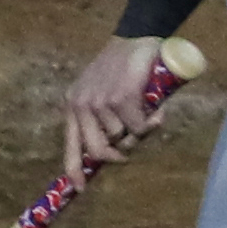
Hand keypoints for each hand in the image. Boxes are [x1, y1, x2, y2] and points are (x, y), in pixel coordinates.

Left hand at [60, 36, 181, 175]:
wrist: (135, 39)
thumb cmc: (120, 70)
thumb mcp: (100, 92)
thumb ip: (102, 118)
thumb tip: (116, 149)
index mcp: (73, 106)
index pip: (70, 144)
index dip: (73, 169)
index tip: (79, 189)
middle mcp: (81, 105)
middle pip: (97, 150)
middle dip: (117, 155)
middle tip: (130, 146)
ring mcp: (100, 102)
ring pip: (123, 138)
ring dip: (138, 132)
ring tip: (144, 113)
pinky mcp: (121, 98)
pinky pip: (140, 128)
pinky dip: (152, 124)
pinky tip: (156, 111)